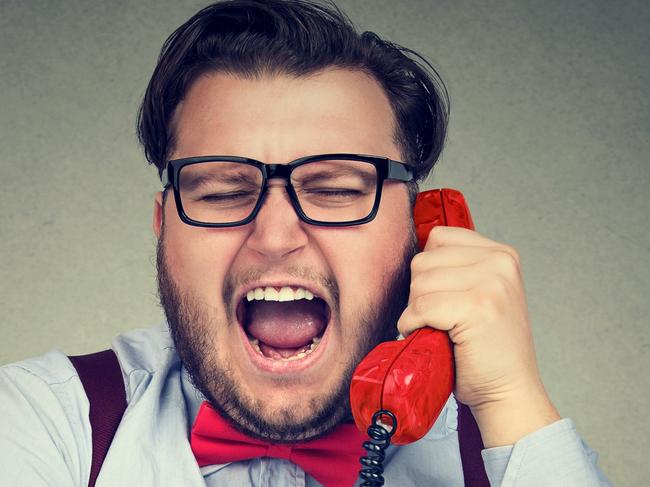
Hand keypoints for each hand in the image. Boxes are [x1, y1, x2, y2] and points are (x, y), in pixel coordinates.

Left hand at [397, 226, 559, 446]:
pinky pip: (422, 307)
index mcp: (501, 254)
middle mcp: (500, 262)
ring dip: (416, 310)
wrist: (508, 391)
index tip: (440, 296)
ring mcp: (491, 284)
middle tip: (438, 318)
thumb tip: (417, 255)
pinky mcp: (478, 307)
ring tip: (436, 327)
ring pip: (420, 283)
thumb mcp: (482, 294)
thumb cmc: (486, 348)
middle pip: (424, 260)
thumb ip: (459, 268)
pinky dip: (414, 324)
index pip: (439, 238)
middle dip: (419, 292)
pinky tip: (429, 336)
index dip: (428, 270)